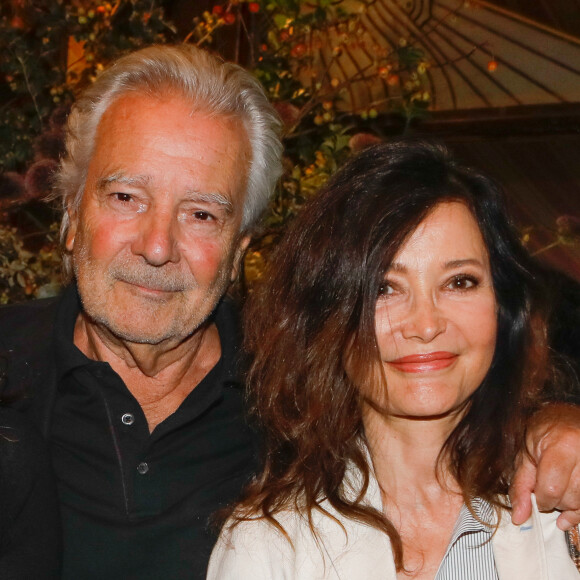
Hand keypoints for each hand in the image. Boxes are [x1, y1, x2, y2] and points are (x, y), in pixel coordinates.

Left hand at [509, 403, 579, 529]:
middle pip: (571, 498)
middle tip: (547, 487)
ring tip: (561, 488)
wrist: (567, 419)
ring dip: (570, 504)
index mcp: (562, 445)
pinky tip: (572, 509)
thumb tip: (520, 518)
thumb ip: (521, 487)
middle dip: (556, 501)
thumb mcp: (525, 455)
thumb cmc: (544, 434)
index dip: (541, 499)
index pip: (551, 489)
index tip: (537, 495)